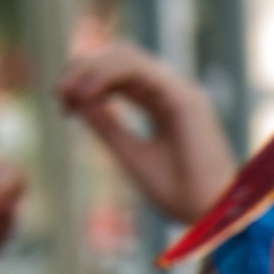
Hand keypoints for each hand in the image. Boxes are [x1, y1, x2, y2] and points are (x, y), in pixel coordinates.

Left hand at [55, 42, 236, 221]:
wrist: (214, 219)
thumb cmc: (181, 196)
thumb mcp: (130, 154)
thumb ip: (106, 126)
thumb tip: (76, 100)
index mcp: (163, 106)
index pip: (118, 75)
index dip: (84, 82)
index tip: (63, 108)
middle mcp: (173, 93)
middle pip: (118, 57)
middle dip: (81, 69)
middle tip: (59, 96)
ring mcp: (180, 92)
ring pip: (124, 55)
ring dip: (89, 68)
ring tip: (68, 94)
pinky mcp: (184, 98)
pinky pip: (136, 68)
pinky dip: (105, 75)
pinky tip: (87, 95)